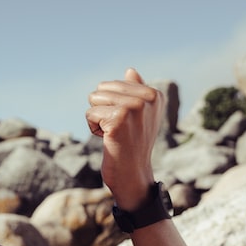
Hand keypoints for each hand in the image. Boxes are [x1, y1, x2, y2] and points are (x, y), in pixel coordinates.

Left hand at [86, 68, 165, 209]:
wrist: (133, 175)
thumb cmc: (132, 146)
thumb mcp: (139, 117)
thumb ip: (135, 92)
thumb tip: (130, 70)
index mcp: (155, 94)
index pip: (113, 85)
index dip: (112, 106)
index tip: (127, 124)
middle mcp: (148, 97)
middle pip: (102, 89)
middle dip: (102, 110)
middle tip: (118, 130)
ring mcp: (134, 107)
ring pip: (94, 99)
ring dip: (97, 119)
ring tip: (113, 134)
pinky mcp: (119, 118)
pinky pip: (90, 113)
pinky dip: (93, 129)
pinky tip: (108, 140)